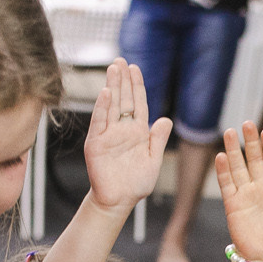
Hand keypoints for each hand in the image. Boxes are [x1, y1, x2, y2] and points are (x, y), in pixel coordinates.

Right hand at [84, 59, 173, 213]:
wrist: (118, 201)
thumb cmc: (135, 184)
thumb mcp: (152, 161)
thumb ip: (157, 140)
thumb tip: (166, 120)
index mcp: (137, 132)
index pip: (137, 104)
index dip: (136, 86)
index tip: (135, 68)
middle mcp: (121, 129)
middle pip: (123, 99)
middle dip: (122, 80)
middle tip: (121, 60)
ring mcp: (107, 135)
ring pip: (110, 106)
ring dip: (112, 87)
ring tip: (113, 68)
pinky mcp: (96, 143)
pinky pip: (99, 122)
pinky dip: (102, 107)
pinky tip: (106, 92)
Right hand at [217, 123, 262, 261]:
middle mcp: (261, 187)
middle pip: (255, 160)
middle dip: (251, 142)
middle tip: (247, 123)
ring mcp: (245, 194)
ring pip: (238, 167)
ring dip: (234, 151)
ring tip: (230, 132)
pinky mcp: (232, 204)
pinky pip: (226, 184)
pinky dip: (223, 171)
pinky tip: (221, 156)